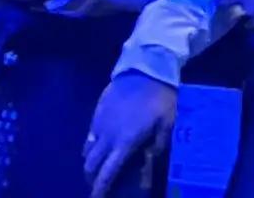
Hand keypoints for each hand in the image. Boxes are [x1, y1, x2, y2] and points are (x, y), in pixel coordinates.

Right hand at [83, 72, 176, 197]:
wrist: (145, 68)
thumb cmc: (160, 98)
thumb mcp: (167, 123)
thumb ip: (158, 145)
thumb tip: (148, 161)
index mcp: (125, 143)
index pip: (107, 173)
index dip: (100, 189)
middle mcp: (107, 137)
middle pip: (91, 165)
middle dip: (92, 178)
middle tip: (99, 184)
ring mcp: (99, 124)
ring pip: (87, 151)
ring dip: (91, 163)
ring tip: (99, 167)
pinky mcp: (97, 112)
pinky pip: (90, 135)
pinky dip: (92, 145)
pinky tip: (101, 145)